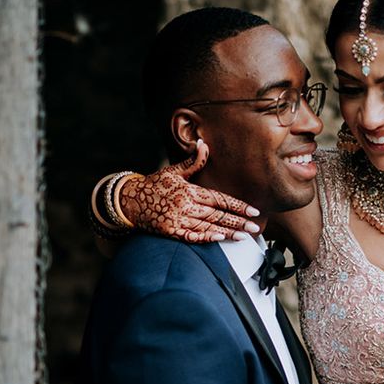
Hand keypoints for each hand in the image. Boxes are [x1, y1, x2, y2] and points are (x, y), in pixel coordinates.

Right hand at [119, 139, 260, 242]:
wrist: (128, 201)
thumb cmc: (153, 185)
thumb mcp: (172, 171)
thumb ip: (192, 162)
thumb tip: (203, 144)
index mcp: (189, 190)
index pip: (220, 198)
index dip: (238, 205)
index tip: (254, 211)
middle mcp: (186, 206)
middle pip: (218, 215)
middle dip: (239, 221)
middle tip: (255, 228)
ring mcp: (178, 220)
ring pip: (209, 227)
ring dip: (228, 232)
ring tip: (244, 236)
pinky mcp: (170, 232)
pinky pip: (192, 236)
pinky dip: (206, 238)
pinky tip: (220, 239)